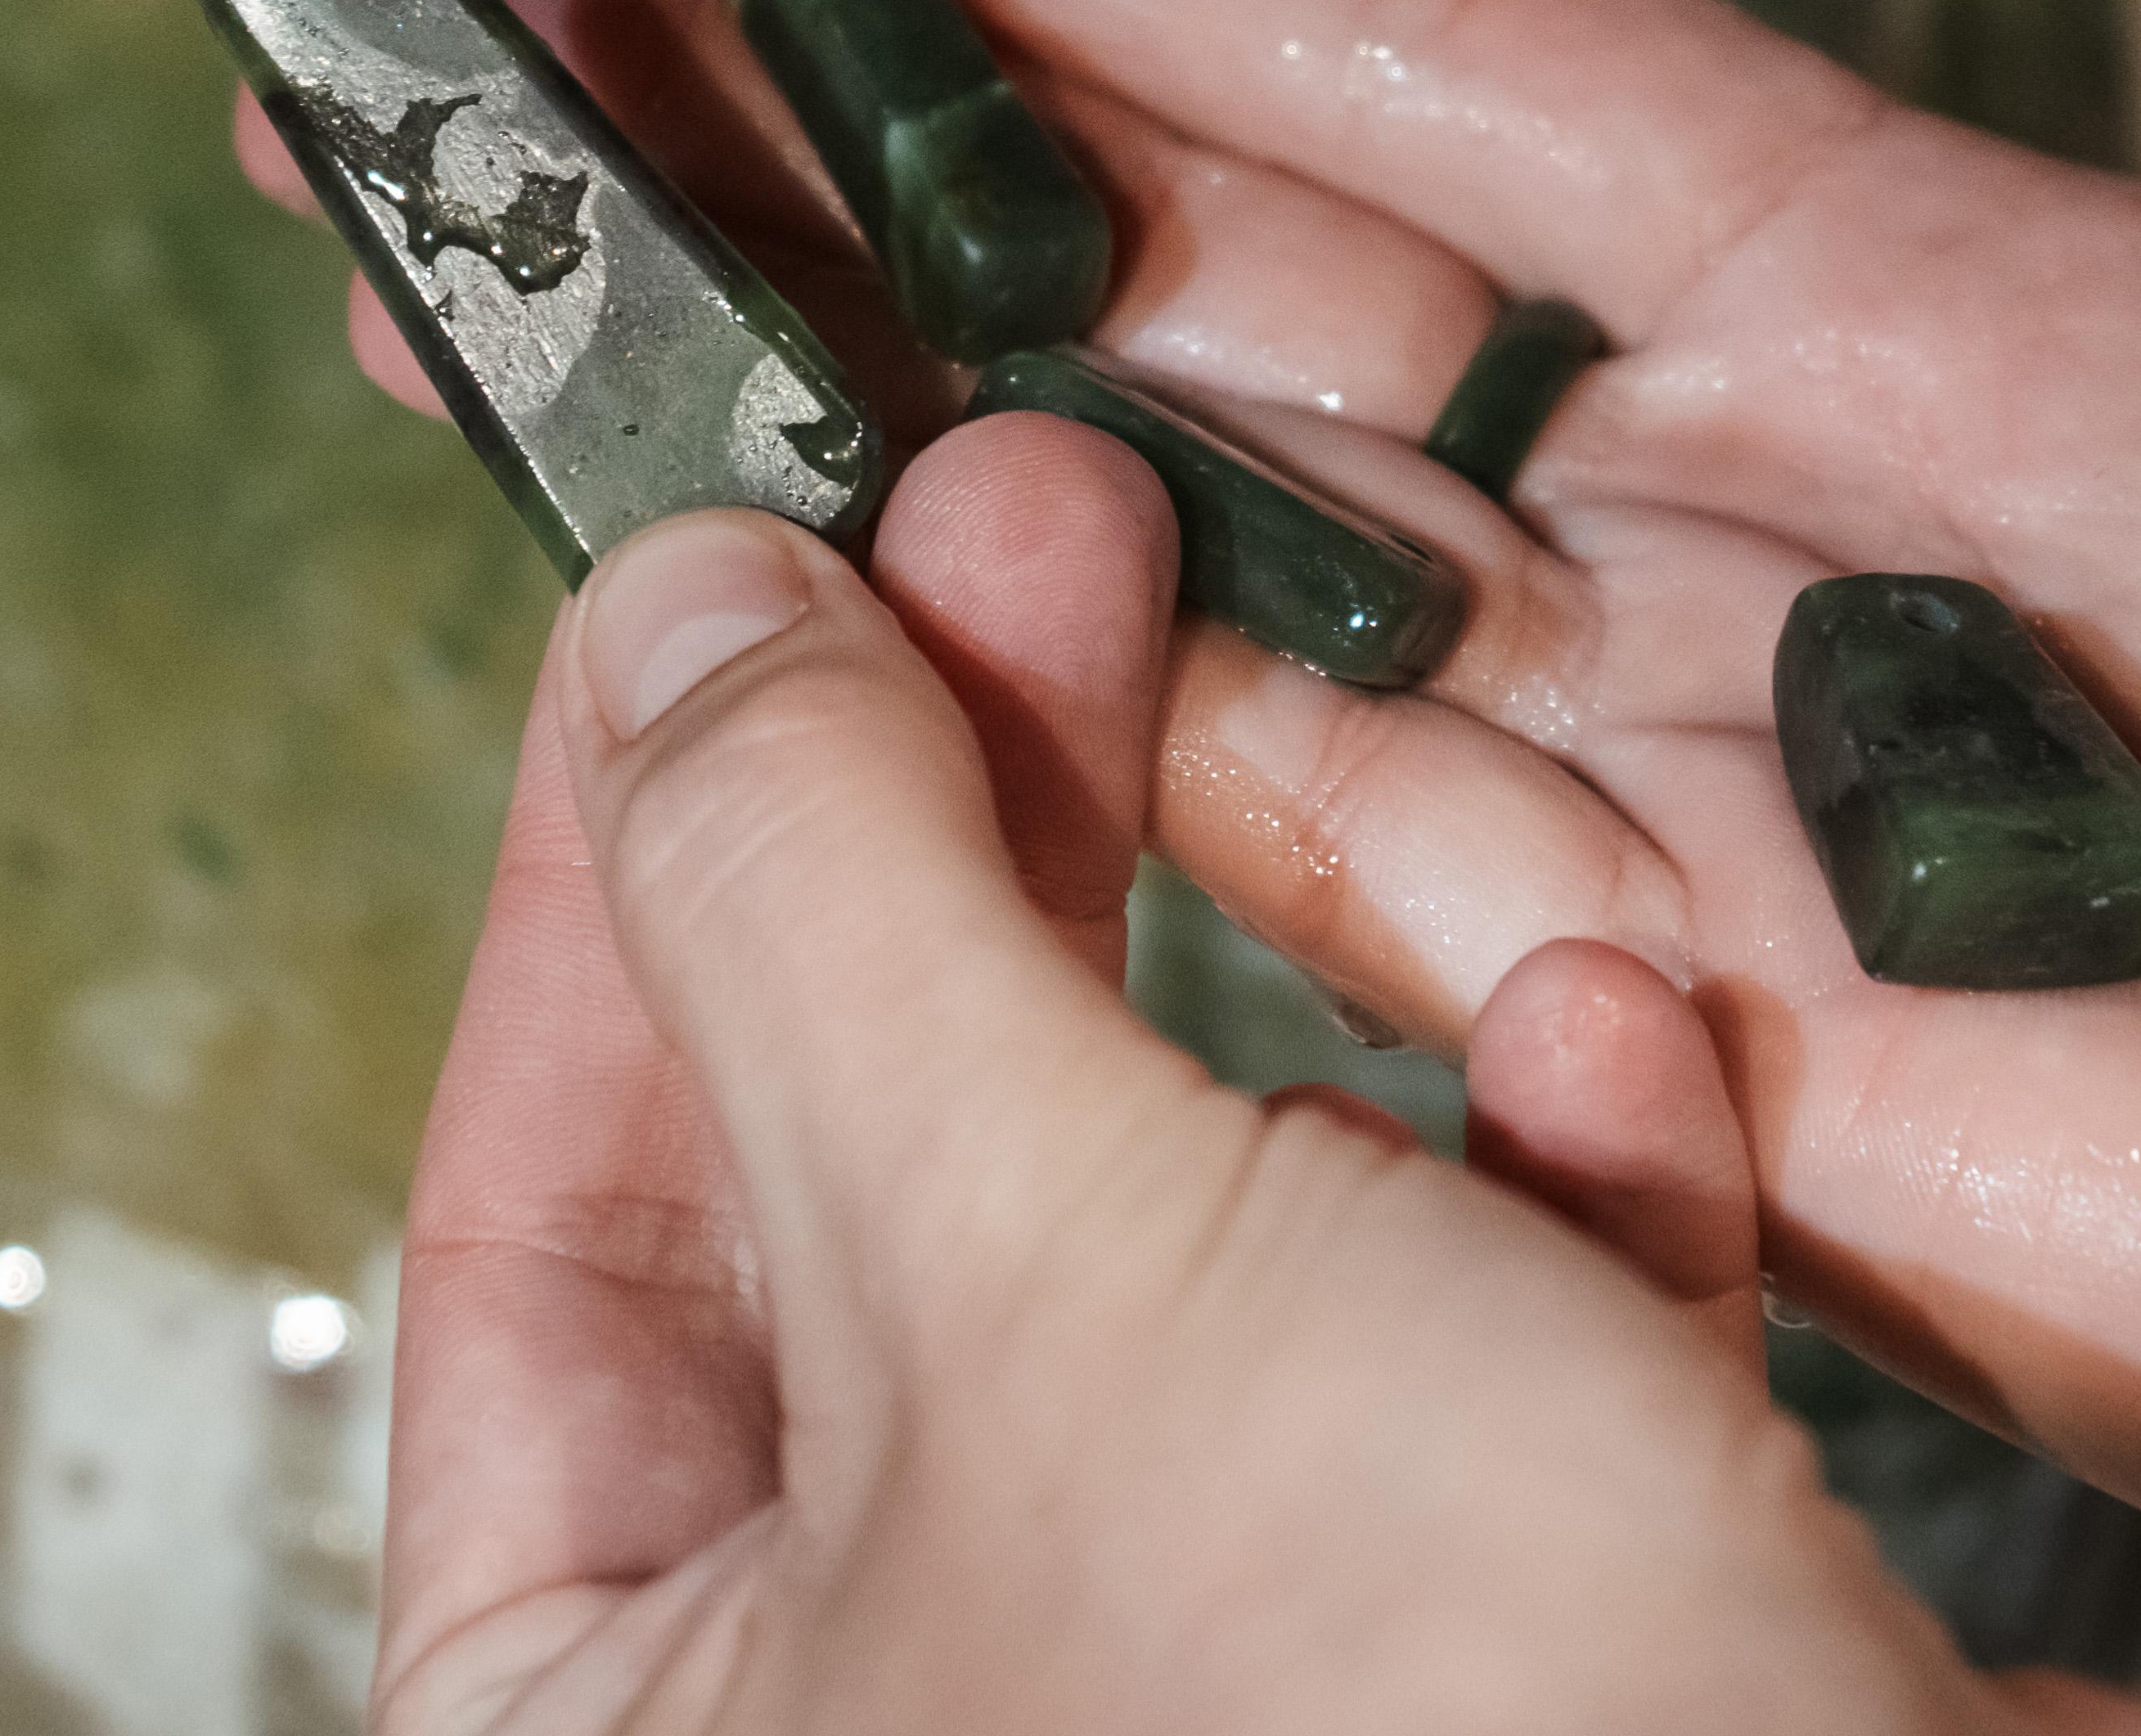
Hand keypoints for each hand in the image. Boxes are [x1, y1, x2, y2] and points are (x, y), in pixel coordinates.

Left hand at [376, 435, 2140, 1734]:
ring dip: (1307, 985)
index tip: (714, 576)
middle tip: (1033, 525)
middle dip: (978, 828)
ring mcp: (1219, 1682)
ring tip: (1338, 716)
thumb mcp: (1029, 1254)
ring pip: (1196, 1226)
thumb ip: (820, 904)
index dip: (617, 846)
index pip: (533, 1205)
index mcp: (637, 1723)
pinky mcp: (1513, 1661)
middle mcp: (904, 1712)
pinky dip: (1549, 1192)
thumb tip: (681, 627)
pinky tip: (1607, 1048)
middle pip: (868, 1178)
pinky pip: (1474, 1362)